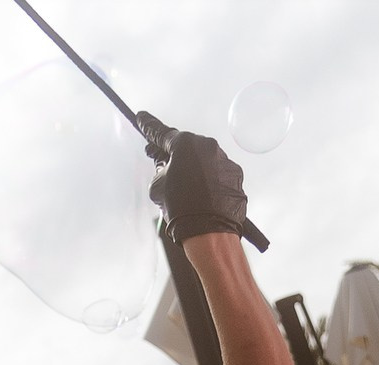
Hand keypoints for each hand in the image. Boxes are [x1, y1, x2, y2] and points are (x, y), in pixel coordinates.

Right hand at [142, 124, 261, 247]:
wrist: (209, 232)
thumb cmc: (181, 208)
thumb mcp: (158, 186)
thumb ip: (159, 168)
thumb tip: (164, 164)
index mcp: (185, 144)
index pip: (161, 133)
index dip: (148, 127)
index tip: (142, 118)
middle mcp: (208, 146)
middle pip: (186, 146)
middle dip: (174, 154)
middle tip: (162, 165)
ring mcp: (224, 160)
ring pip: (203, 160)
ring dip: (193, 169)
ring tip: (187, 191)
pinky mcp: (236, 175)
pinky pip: (218, 173)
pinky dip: (209, 181)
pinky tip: (203, 196)